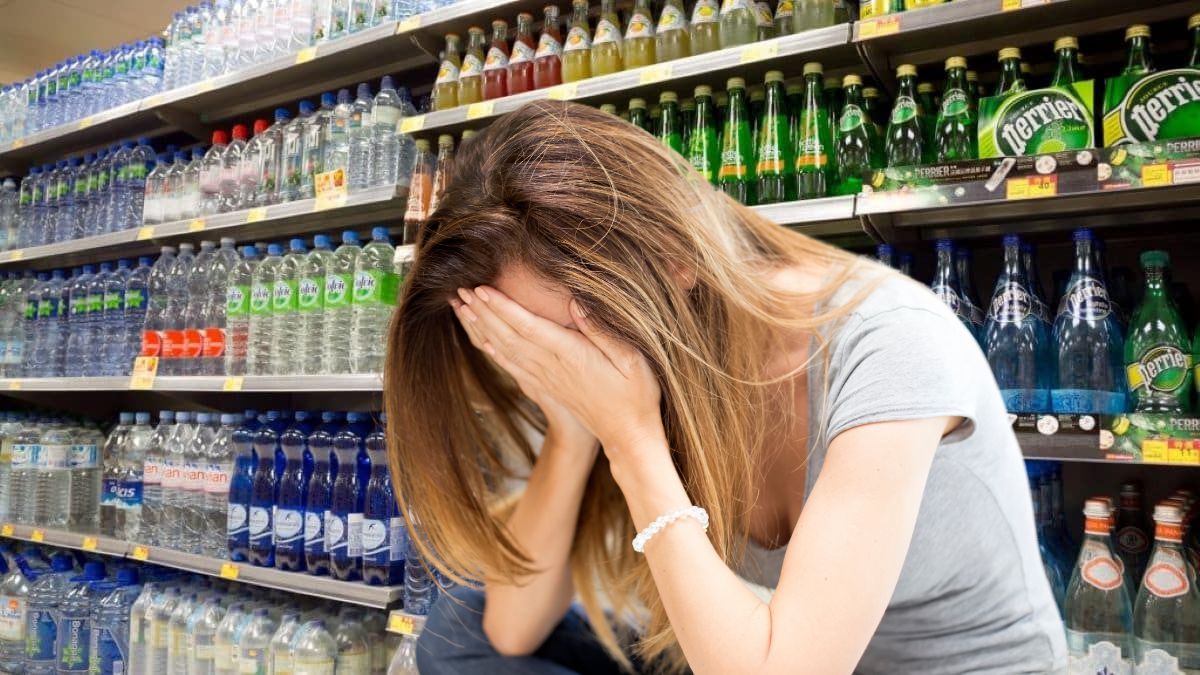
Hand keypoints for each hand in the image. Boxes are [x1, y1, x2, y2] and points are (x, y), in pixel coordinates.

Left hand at [450, 286, 664, 460]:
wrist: (627, 437)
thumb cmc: (635, 395)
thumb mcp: (631, 360)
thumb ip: (602, 331)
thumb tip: (576, 304)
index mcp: (570, 355)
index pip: (528, 326)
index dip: (502, 307)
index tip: (481, 289)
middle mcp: (551, 367)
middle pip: (508, 335)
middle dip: (483, 311)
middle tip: (460, 289)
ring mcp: (546, 379)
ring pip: (504, 349)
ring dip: (481, 328)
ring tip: (462, 308)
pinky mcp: (546, 387)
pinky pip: (512, 367)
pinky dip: (494, 352)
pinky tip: (482, 342)